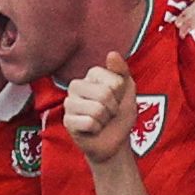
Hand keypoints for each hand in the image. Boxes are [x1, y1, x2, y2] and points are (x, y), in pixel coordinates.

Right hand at [61, 49, 141, 163]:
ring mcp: (69, 102)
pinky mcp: (67, 120)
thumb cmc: (120, 114)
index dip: (120, 95)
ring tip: (101, 120)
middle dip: (112, 108)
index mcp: (92, 74)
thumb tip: (112, 54)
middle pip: (104, 94)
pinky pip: (88, 122)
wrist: (115, 141)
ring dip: (104, 119)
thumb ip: (121, 70)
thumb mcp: (128, 90)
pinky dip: (96, 129)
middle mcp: (77, 85)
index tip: (117, 100)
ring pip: (96, 109)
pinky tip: (93, 129)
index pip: (114, 81)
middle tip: (109, 112)